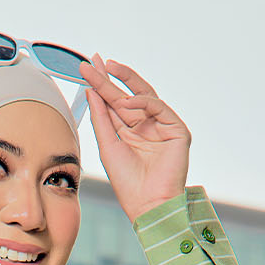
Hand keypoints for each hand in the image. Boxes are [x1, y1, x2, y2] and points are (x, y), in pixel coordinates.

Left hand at [78, 55, 190, 223]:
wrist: (148, 203)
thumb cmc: (127, 182)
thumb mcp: (108, 145)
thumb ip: (101, 118)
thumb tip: (91, 91)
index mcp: (129, 131)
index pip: (113, 103)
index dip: (101, 85)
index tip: (87, 67)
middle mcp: (146, 126)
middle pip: (126, 95)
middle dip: (110, 77)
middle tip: (95, 61)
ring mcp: (162, 126)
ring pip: (144, 95)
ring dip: (125, 82)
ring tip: (106, 71)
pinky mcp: (177, 130)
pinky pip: (158, 107)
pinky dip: (142, 102)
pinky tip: (127, 102)